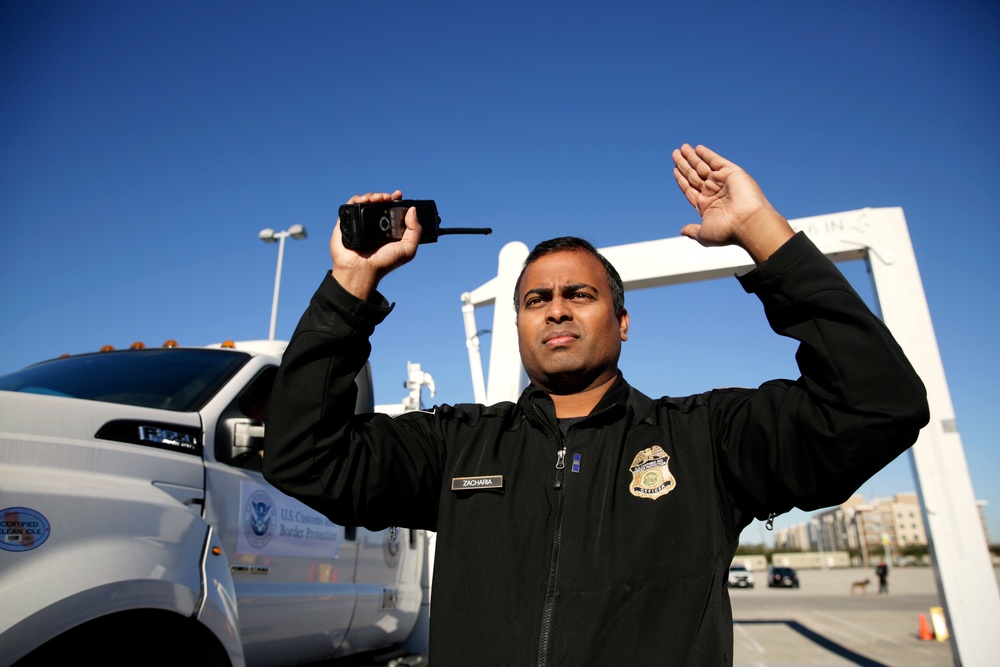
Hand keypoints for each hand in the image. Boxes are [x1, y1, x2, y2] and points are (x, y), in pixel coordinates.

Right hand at [330, 190, 421, 299]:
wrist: (362, 270)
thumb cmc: (384, 263)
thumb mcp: (408, 249)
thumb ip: (415, 230)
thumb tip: (412, 210)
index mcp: (388, 230)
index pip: (392, 210)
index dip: (395, 200)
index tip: (398, 195)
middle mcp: (374, 225)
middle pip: (379, 203)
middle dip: (384, 196)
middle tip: (388, 197)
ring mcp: (360, 223)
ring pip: (365, 202)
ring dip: (373, 195)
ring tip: (379, 198)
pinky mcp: (347, 222)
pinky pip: (351, 206)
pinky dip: (358, 199)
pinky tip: (366, 200)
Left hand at [672, 144, 793, 262]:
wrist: (748, 223)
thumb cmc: (728, 232)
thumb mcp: (704, 235)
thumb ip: (693, 231)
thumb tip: (682, 231)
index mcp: (706, 206)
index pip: (690, 188)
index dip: (682, 179)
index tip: (674, 169)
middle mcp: (714, 192)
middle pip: (694, 175)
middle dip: (684, 164)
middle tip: (675, 153)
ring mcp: (722, 182)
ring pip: (703, 166)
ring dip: (692, 157)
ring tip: (682, 148)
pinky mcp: (731, 172)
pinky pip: (716, 160)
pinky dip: (707, 154)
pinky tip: (697, 149)